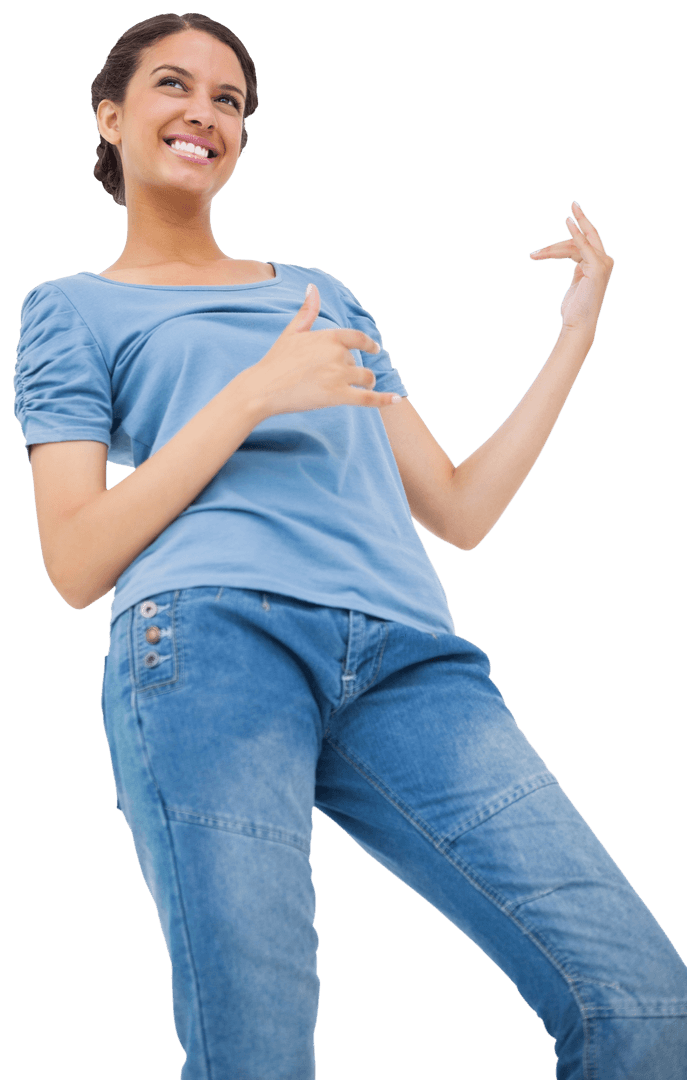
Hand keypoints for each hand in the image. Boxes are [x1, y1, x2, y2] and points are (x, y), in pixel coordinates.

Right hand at [240, 284, 401, 418]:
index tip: (374, 349)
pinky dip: (384, 400)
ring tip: (359, 389)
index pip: (358, 338)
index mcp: (329, 336)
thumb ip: (307, 311)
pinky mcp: (338, 396)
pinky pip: (368, 399)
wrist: (263, 388)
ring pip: (366, 379)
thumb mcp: (292, 332)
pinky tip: (396, 400)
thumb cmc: (275, 361)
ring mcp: (338, 375)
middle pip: (358, 362)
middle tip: (339, 379)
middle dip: (353, 371)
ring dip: (366, 384)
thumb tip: (313, 287)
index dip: (369, 344)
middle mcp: (337, 353)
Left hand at [530, 201, 614, 336]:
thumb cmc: (574, 309)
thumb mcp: (575, 282)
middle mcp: (604, 261)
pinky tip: (568, 221)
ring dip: (553, 249)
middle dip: (582, 218)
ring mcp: (603, 263)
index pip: (580, 245)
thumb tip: (566, 254)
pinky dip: (576, 233)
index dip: (566, 240)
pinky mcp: (598, 267)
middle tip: (573, 202)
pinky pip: (583, 246)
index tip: (558, 231)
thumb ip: (576, 266)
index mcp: (598, 264)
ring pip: (575, 245)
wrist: (578, 324)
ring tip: (535, 255)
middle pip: (586, 237)